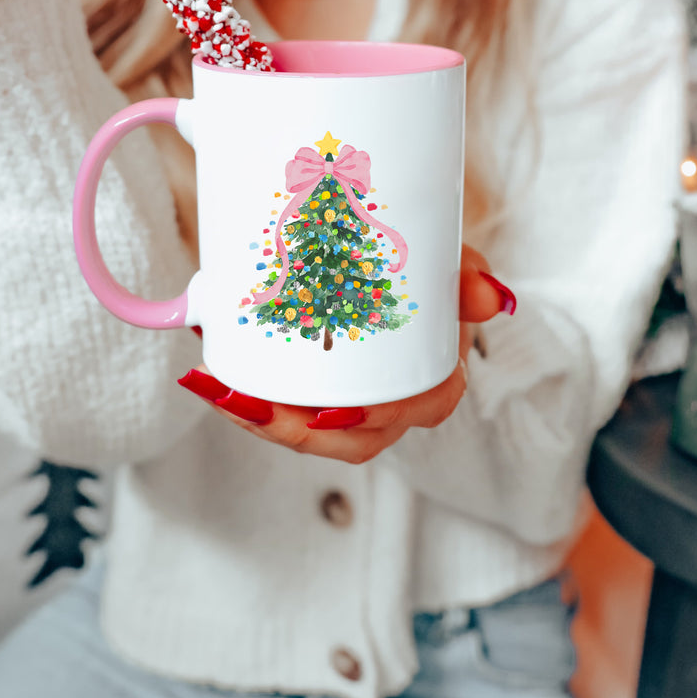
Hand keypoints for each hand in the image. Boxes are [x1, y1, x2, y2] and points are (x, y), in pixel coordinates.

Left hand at [178, 245, 514, 463]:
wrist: (393, 261)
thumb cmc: (428, 273)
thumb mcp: (450, 266)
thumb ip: (468, 277)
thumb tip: (491, 298)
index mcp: (430, 378)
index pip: (420, 409)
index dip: (379, 417)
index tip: (333, 412)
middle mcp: (387, 400)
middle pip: (346, 436)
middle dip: (289, 427)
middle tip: (244, 399)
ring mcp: (345, 396)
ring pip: (305, 427)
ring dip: (255, 414)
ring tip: (212, 384)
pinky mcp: (307, 385)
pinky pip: (278, 403)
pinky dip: (240, 390)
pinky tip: (205, 372)